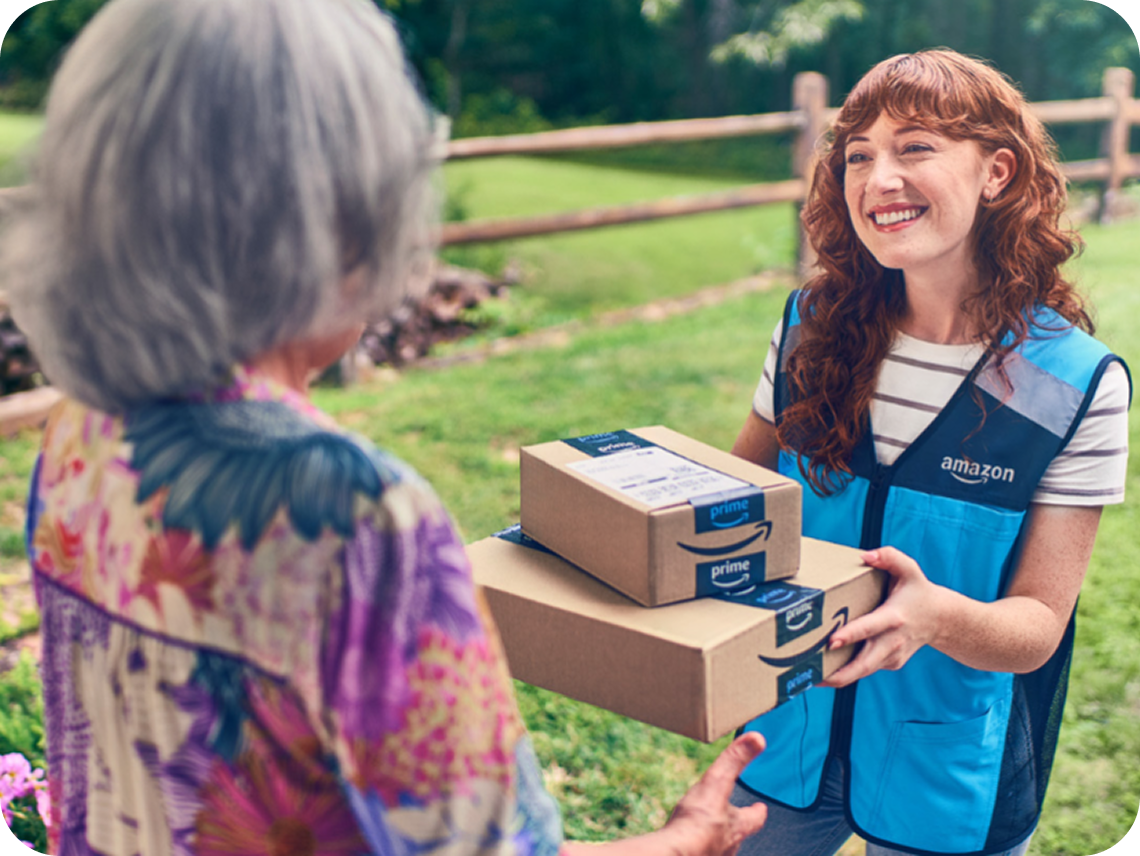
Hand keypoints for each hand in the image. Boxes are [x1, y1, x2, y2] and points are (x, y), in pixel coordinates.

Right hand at [561, 733, 767, 855]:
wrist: (676, 853)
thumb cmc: (699, 822)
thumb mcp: (718, 782)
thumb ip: (735, 760)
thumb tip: (758, 738)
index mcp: (737, 826)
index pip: (754, 819)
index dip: (758, 812)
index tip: (761, 808)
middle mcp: (728, 846)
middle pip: (737, 835)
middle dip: (736, 827)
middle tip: (734, 820)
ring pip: (720, 847)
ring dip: (717, 839)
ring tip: (709, 833)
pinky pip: (700, 852)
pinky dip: (698, 847)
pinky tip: (690, 845)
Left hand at [818, 547, 943, 688]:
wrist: (941, 619)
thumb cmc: (918, 591)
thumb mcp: (909, 569)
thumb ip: (889, 557)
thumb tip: (864, 555)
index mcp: (894, 617)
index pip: (870, 627)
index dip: (851, 635)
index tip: (831, 642)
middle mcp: (893, 640)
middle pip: (864, 663)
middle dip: (840, 674)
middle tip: (814, 678)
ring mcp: (892, 655)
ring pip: (863, 671)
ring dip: (839, 678)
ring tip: (811, 681)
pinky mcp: (890, 663)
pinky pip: (866, 669)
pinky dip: (848, 673)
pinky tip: (826, 674)